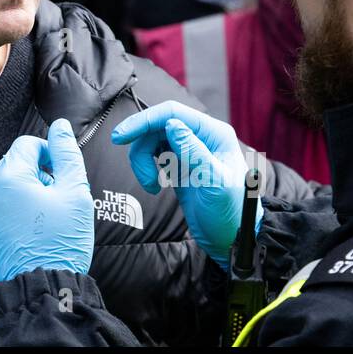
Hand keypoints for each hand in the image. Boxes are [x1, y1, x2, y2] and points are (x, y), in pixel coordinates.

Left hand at [0, 119, 93, 285]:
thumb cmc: (59, 247)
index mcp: (9, 176)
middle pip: (9, 167)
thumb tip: (59, 126)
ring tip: (29, 224)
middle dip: (29, 179)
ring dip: (9, 197)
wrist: (37, 293)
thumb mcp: (75, 196)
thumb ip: (67, 154)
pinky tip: (9, 233)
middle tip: (48, 206)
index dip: (47, 156)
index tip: (57, 176)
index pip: (27, 146)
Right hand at [111, 100, 255, 269]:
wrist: (231, 240)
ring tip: (152, 186)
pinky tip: (156, 187)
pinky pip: (153, 156)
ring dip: (143, 162)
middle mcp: (201, 137)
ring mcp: (188, 151)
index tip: (121, 136)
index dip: (144, 121)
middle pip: (157, 127)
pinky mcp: (179, 166)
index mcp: (214, 134)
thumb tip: (172, 125)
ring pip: (152, 141)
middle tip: (143, 176)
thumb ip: (194, 152)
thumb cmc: (230, 213)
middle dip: (142, 149)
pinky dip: (147, 169)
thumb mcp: (214, 183)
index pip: (173, 113)